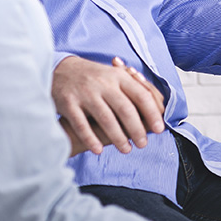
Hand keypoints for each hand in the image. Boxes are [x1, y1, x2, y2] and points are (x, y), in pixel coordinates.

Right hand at [51, 56, 165, 154]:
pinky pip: (81, 124)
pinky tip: (98, 150)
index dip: (152, 113)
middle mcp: (103, 83)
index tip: (159, 129)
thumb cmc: (95, 77)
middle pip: (126, 109)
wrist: (60, 69)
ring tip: (126, 150)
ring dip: (118, 137)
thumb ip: (135, 89)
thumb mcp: (116, 75)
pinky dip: (91, 139)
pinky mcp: (68, 103)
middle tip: (143, 144)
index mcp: (118, 76)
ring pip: (106, 118)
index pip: (141, 95)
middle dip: (137, 129)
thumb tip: (160, 108)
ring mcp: (85, 93)